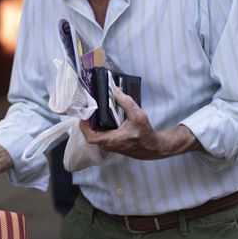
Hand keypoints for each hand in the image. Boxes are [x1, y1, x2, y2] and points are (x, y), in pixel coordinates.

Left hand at [81, 87, 196, 159]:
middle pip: (90, 133)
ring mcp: (109, 145)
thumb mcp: (138, 116)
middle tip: (89, 105)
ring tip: (94, 107)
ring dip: (93, 121)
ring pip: (95, 133)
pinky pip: (101, 133)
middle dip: (88, 119)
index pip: (90, 136)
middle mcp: (107, 145)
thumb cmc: (145, 134)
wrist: (153, 147)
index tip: (84, 112)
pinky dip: (99, 124)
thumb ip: (126, 102)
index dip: (84, 125)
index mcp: (111, 140)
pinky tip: (102, 114)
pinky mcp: (112, 143)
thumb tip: (115, 90)